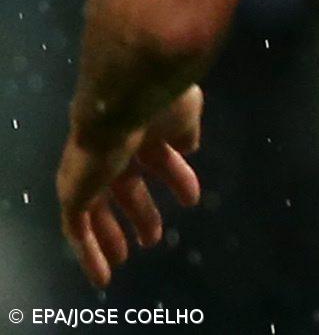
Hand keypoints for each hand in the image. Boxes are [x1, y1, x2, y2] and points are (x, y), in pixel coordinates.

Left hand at [59, 87, 201, 287]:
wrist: (122, 98)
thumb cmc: (159, 102)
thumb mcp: (185, 114)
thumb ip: (185, 132)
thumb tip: (188, 148)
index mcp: (140, 131)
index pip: (157, 159)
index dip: (175, 179)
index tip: (191, 200)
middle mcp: (113, 150)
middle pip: (124, 188)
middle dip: (140, 212)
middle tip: (152, 238)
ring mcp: (90, 172)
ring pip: (97, 210)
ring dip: (112, 235)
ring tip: (125, 257)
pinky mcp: (74, 192)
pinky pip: (77, 228)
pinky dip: (89, 251)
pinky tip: (104, 272)